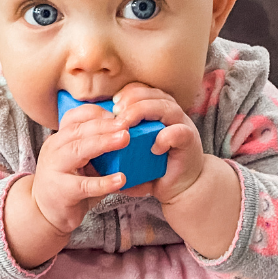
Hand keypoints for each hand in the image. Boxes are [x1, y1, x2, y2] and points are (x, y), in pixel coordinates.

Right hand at [31, 103, 128, 234]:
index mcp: (58, 139)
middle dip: (104, 125)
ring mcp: (55, 170)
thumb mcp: (78, 160)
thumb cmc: (68, 183)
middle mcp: (53, 150)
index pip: (73, 117)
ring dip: (103, 143)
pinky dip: (104, 182)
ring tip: (124, 139)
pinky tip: (120, 179)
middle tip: (126, 124)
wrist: (45, 212)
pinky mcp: (62, 192)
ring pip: (78, 151)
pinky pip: (84, 185)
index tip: (117, 114)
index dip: (95, 113)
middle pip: (77, 131)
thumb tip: (126, 133)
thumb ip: (94, 146)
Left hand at [111, 82, 205, 205]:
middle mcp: (171, 114)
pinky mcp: (189, 142)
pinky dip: (165, 137)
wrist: (181, 187)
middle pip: (152, 94)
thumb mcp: (132, 155)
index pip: (142, 90)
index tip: (112, 106)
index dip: (127, 94)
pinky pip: (178, 132)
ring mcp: (182, 125)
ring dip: (143, 113)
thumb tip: (88, 152)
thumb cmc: (154, 169)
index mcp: (157, 110)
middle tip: (116, 116)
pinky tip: (154, 147)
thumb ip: (116, 149)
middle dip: (131, 102)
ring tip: (126, 128)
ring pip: (164, 107)